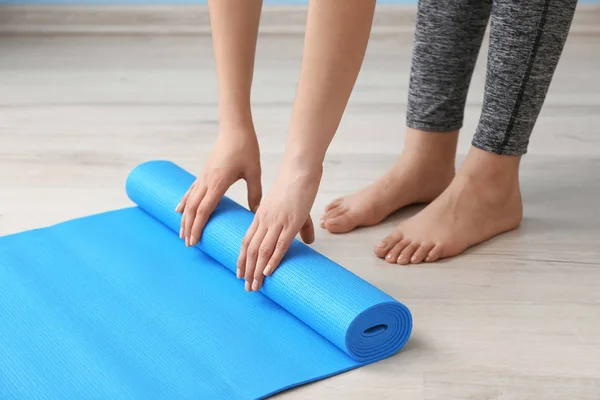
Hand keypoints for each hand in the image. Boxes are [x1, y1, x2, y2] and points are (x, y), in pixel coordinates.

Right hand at [176, 127, 261, 246]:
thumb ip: (255, 193)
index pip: (204, 209)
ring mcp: (203, 176)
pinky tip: (179, 210)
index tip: (194, 241)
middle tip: (187, 243)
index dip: (197, 227)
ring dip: (184, 217)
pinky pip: (190, 190)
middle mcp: (207, 180)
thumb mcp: (254, 172)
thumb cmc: (246, 148)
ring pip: (189, 200)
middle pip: (192, 208)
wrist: (235, 128)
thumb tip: (257, 213)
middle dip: (189, 227)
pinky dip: (184, 202)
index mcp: (219, 182)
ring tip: (182, 232)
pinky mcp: (204, 172)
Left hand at [237, 160, 321, 291]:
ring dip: (256, 271)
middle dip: (248, 270)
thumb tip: (309, 242)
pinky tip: (267, 272)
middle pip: (251, 249)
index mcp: (261, 216)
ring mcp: (277, 222)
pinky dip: (272, 260)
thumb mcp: (293, 208)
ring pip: (262, 250)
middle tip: (247, 287)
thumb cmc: (297, 186)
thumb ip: (301, 227)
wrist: (300, 170)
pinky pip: (279, 244)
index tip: (240, 273)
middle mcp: (264, 220)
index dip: (242, 259)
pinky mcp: (291, 222)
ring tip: (255, 286)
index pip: (247, 241)